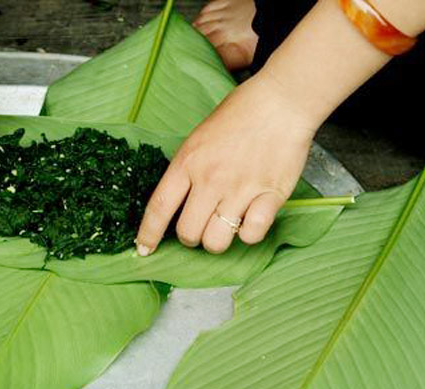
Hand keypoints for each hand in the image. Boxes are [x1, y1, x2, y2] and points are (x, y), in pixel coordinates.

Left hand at [136, 73, 318, 255]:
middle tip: (199, 227)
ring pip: (216, 241)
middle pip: (188, 233)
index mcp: (188, 162)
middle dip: (190, 238)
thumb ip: (187, 169)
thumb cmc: (239, 114)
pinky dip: (249, 234)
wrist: (280, 102)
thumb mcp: (198, 138)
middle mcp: (210, 179)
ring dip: (217, 240)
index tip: (144, 250)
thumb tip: (178, 201)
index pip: (159, 207)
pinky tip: (250, 219)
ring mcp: (240, 189)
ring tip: (224, 226)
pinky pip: (251, 235)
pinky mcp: (270, 196)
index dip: (148, 233)